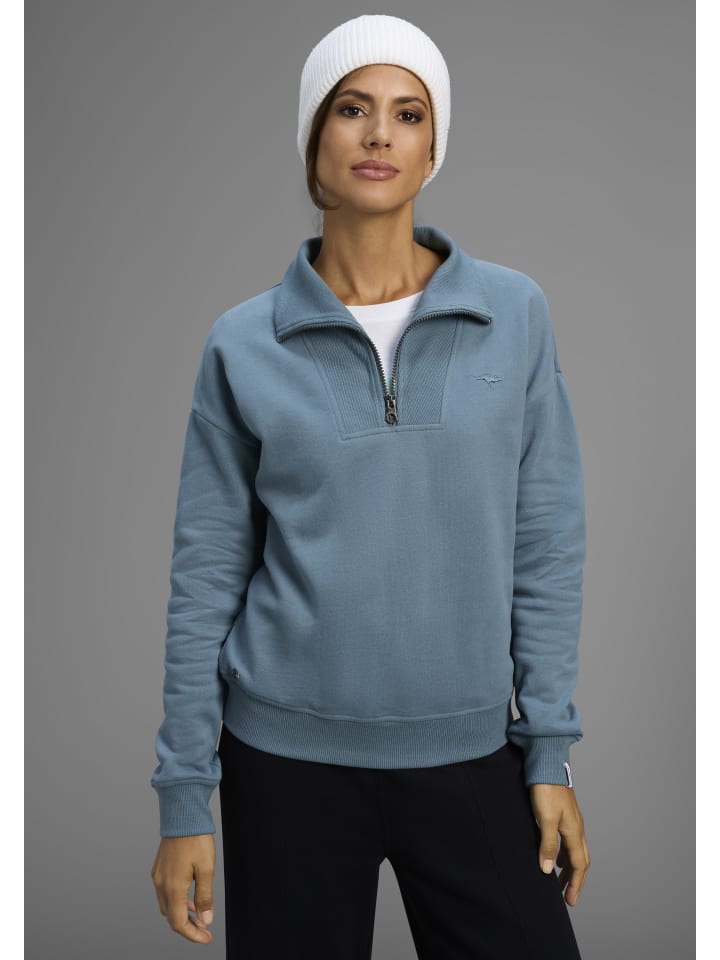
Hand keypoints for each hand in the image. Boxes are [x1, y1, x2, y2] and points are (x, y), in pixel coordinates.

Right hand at [151, 834, 215, 943]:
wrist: (182, 814)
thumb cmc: (196, 839)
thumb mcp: (207, 869)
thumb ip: (205, 897)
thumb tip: (206, 920)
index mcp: (173, 887)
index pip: (179, 923)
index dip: (192, 934)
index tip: (207, 938)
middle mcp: (161, 884)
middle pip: (171, 916)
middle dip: (188, 926)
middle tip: (205, 929)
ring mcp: (158, 876)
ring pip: (167, 905)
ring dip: (181, 913)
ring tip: (199, 914)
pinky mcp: (158, 868)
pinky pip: (165, 892)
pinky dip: (176, 900)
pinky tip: (189, 896)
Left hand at [528, 783, 589, 906]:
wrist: (546, 764)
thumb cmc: (546, 789)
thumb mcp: (545, 819)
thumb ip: (547, 844)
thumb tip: (548, 870)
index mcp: (574, 831)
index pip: (579, 865)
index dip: (575, 884)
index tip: (570, 901)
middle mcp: (576, 827)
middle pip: (580, 860)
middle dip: (575, 879)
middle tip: (568, 896)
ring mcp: (571, 820)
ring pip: (574, 850)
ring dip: (569, 867)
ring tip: (559, 879)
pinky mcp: (563, 813)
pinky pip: (568, 840)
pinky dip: (563, 853)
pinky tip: (554, 855)